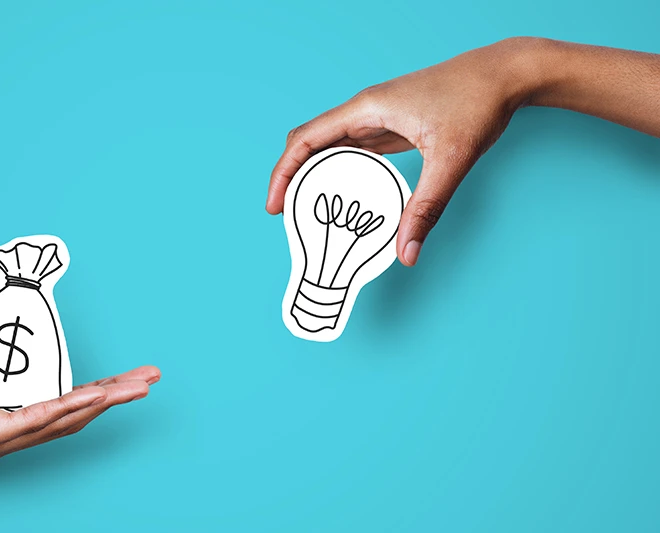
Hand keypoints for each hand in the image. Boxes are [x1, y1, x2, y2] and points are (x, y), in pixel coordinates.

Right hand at [267, 37, 544, 265]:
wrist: (505, 75)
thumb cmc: (477, 102)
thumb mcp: (451, 159)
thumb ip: (426, 208)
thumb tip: (407, 253)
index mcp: (366, 109)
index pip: (306, 140)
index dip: (283, 173)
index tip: (275, 206)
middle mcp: (364, 111)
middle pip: (309, 143)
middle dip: (291, 177)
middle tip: (287, 216)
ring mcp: (376, 118)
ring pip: (328, 146)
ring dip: (312, 175)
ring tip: (307, 210)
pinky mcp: (390, 126)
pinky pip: (351, 150)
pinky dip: (338, 172)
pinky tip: (343, 195)